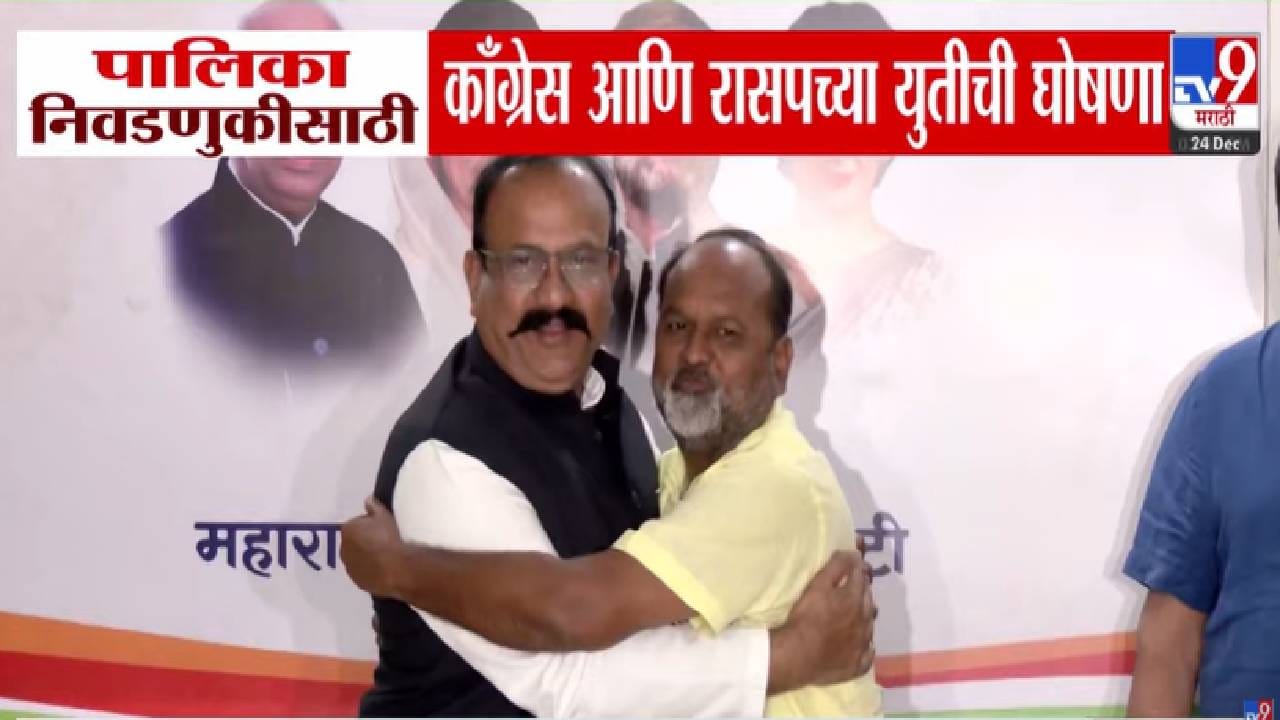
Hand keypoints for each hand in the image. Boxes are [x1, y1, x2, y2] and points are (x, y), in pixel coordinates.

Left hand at [340, 497, 406, 598]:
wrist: (394, 567)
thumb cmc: (388, 538)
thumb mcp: (384, 516)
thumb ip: (374, 506)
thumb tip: (367, 499)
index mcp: (347, 530)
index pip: (357, 524)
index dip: (370, 526)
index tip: (381, 529)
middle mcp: (343, 548)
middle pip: (354, 542)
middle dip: (364, 541)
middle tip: (383, 542)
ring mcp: (349, 567)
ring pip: (357, 558)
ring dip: (366, 556)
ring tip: (384, 557)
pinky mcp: (357, 581)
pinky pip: (363, 572)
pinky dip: (369, 570)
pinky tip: (383, 569)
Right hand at [784, 550, 876, 685]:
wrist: (799, 655)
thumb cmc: (806, 618)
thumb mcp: (818, 585)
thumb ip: (836, 567)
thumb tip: (852, 553)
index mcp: (854, 598)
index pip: (861, 577)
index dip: (858, 567)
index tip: (856, 561)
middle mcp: (864, 620)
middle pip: (868, 600)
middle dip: (863, 591)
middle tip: (856, 586)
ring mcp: (863, 644)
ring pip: (870, 626)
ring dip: (865, 618)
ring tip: (857, 615)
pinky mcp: (857, 664)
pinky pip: (867, 655)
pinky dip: (865, 648)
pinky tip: (860, 647)